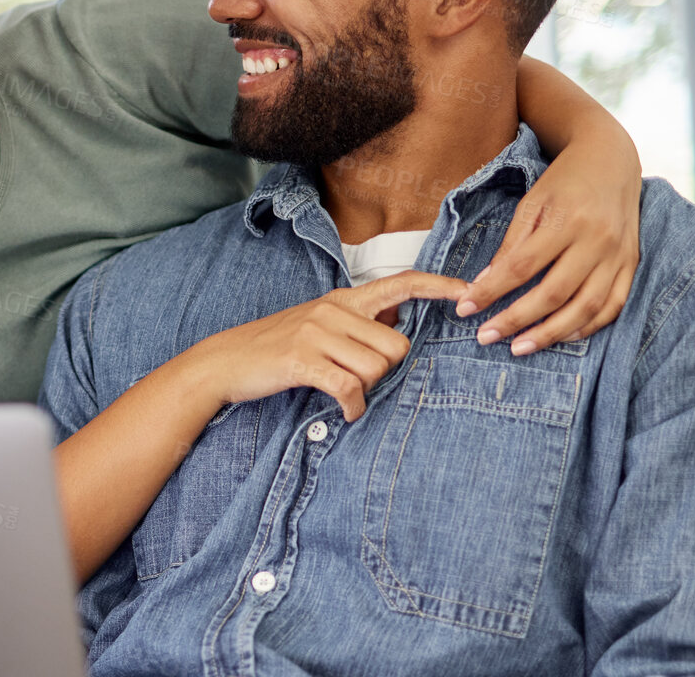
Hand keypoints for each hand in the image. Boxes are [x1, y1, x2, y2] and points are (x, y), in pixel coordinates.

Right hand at [189, 271, 466, 420]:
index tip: (470, 292)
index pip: (401, 283)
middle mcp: (334, 309)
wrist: (225, 361)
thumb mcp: (320, 323)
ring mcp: (317, 332)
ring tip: (343, 392)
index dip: (439, 287)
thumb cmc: (277, 346)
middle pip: (398, 345)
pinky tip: (344, 411)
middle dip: (387, 371)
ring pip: (377, 368)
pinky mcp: (302, 359)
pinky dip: (353, 406)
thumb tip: (397, 319)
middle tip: (358, 379)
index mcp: (343, 298)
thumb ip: (358, 320)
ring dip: (366, 390)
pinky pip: (350, 387)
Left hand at [454, 137, 641, 354]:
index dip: (492, 291)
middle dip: (517, 320)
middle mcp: (597, 240)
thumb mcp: (531, 202)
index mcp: (566, 220)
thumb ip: (511, 243)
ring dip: (551, 333)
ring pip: (586, 307)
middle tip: (486, 337)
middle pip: (554, 293)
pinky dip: (588, 327)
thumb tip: (485, 282)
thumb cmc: (564, 181)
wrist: (612, 160)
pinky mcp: (632, 264)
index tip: (465, 308)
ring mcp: (619, 256)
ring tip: (519, 347)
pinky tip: (561, 336)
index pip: (522, 266)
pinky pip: (613, 306)